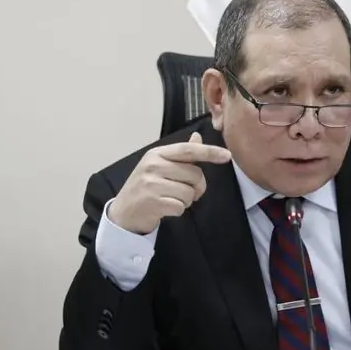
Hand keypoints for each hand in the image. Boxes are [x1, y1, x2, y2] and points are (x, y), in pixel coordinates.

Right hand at [108, 131, 231, 233]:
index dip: (209, 152)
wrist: (123, 212)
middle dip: (195, 187)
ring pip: (189, 192)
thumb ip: (181, 154)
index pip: (188, 150)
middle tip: (182, 191)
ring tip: (170, 199)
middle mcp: (153, 166)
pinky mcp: (153, 202)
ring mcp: (152, 184)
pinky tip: (165, 208)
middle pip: (194, 174)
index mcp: (157, 154)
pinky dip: (177, 210)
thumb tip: (197, 137)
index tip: (227, 155)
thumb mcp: (160, 166)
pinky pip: (181, 206)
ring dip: (185, 200)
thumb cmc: (145, 187)